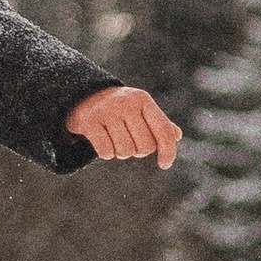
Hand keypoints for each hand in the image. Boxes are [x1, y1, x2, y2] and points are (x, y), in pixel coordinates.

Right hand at [63, 85, 180, 167]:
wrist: (82, 96)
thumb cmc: (118, 108)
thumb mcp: (140, 110)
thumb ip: (159, 123)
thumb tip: (177, 136)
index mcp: (142, 99)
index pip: (163, 130)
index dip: (168, 151)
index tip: (165, 165)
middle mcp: (126, 103)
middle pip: (144, 147)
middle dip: (138, 151)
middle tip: (128, 141)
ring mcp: (106, 111)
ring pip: (125, 151)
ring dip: (120, 152)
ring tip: (114, 140)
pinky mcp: (89, 122)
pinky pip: (106, 152)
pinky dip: (106, 153)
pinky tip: (102, 143)